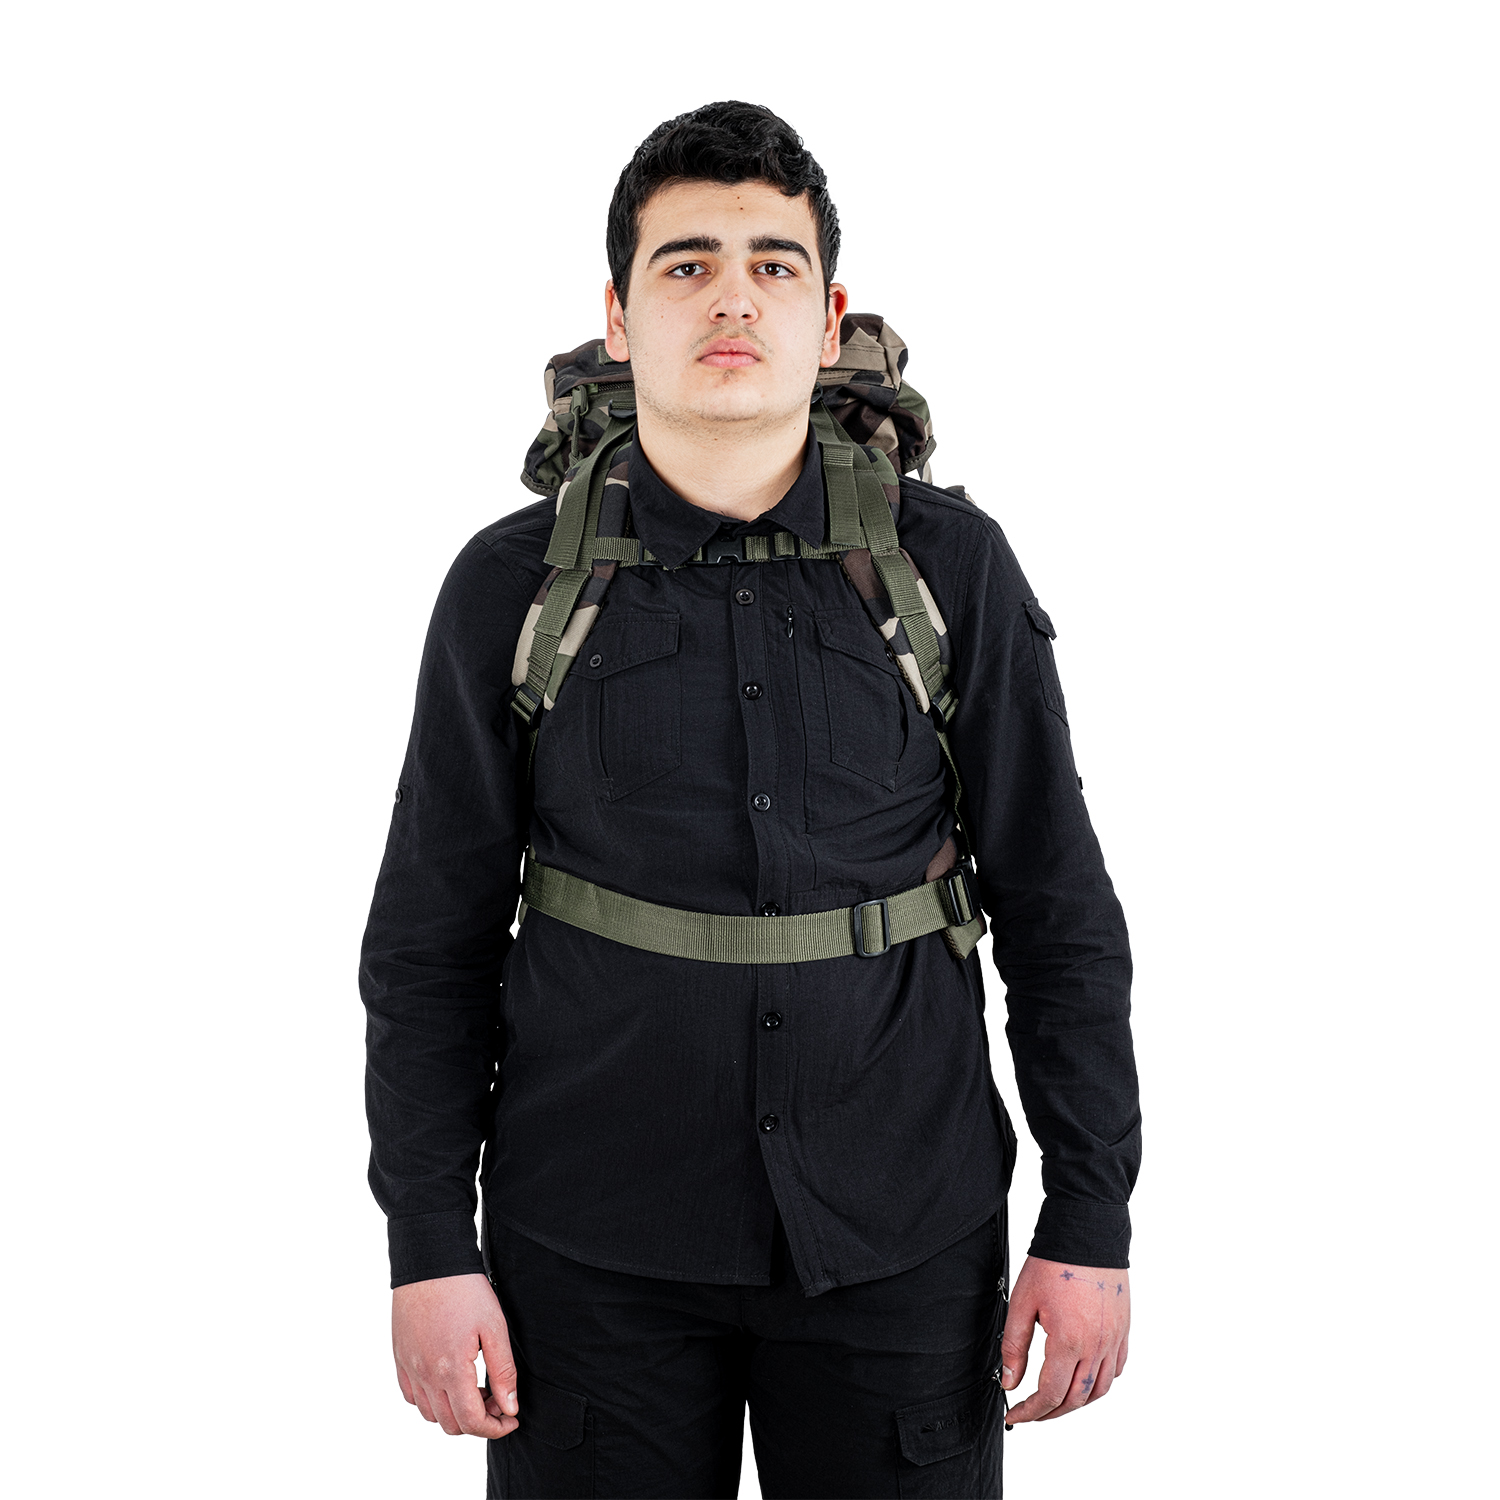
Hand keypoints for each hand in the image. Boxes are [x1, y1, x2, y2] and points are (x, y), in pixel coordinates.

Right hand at [392, 1273, 520, 1437]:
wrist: (431, 1262)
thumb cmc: (465, 1290)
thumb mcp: (494, 1327)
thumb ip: (503, 1371)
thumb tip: (510, 1407)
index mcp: (451, 1371)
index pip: (472, 1422)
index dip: (495, 1428)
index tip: (512, 1418)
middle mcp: (425, 1376)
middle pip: (451, 1424)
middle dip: (478, 1422)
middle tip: (497, 1400)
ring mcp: (409, 1368)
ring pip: (430, 1414)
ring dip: (455, 1413)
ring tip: (476, 1389)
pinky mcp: (400, 1357)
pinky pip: (412, 1396)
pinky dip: (431, 1401)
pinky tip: (449, 1382)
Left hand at [999, 1256, 1129, 1423]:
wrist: (1086, 1234)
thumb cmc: (1053, 1263)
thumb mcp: (1022, 1303)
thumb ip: (1014, 1346)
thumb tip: (1009, 1382)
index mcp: (1069, 1341)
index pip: (1050, 1395)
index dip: (1030, 1412)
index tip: (1014, 1416)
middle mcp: (1096, 1346)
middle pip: (1076, 1400)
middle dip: (1050, 1413)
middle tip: (1029, 1412)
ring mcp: (1114, 1340)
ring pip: (1100, 1390)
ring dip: (1076, 1403)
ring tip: (1055, 1402)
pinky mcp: (1123, 1330)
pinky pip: (1116, 1369)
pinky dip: (1100, 1383)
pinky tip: (1084, 1379)